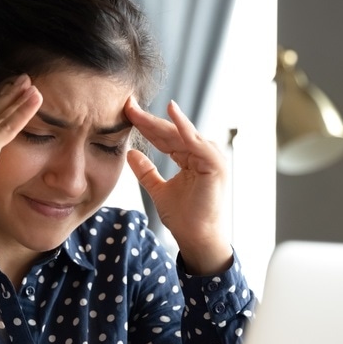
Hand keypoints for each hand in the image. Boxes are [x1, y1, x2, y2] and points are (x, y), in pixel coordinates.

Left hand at [125, 98, 232, 274]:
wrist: (197, 237)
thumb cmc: (184, 218)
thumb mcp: (158, 190)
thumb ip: (146, 172)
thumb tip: (130, 153)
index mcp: (190, 159)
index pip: (165, 139)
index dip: (146, 127)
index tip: (126, 115)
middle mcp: (202, 154)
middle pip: (172, 133)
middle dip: (149, 121)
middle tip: (128, 106)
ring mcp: (211, 157)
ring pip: (180, 134)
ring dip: (160, 122)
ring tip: (139, 111)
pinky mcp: (215, 163)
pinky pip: (196, 141)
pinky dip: (184, 127)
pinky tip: (171, 112)